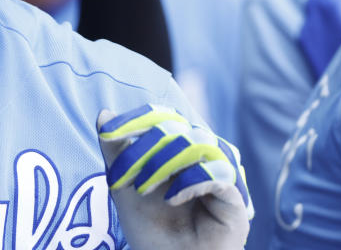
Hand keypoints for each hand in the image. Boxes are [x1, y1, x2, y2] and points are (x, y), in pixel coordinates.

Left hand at [98, 104, 252, 249]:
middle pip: (176, 127)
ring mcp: (221, 172)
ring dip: (163, 163)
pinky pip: (218, 172)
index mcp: (178, 146)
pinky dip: (191, 180)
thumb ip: (115, 151)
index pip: (162, 117)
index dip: (135, 120)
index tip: (108, 134)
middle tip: (124, 178)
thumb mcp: (124, 185)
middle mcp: (203, 154)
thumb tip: (104, 114)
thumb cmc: (149, 226)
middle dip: (143, 149)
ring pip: (198, 142)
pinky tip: (172, 199)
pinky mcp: (236, 197)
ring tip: (143, 189)